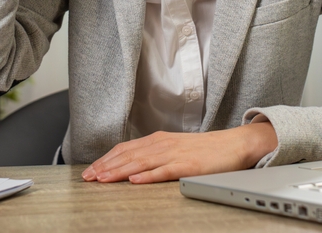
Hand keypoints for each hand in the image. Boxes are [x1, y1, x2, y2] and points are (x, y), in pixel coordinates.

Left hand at [81, 122, 277, 183]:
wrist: (233, 144)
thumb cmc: (204, 150)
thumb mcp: (174, 147)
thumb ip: (154, 154)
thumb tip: (132, 166)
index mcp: (158, 140)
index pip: (125, 149)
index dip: (106, 159)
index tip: (90, 170)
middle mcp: (163, 144)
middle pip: (128, 155)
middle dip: (106, 167)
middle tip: (88, 177)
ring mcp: (175, 154)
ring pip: (141, 163)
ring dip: (119, 171)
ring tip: (103, 179)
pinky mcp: (188, 166)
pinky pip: (164, 171)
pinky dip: (148, 176)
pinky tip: (135, 181)